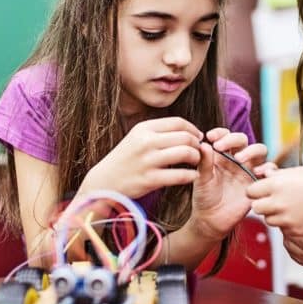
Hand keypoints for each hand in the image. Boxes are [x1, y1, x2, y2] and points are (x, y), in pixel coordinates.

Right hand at [81, 117, 202, 198]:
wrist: (104, 181)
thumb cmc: (126, 159)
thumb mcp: (137, 138)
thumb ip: (159, 132)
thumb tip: (188, 131)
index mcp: (144, 128)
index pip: (178, 122)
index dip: (193, 129)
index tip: (198, 137)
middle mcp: (146, 142)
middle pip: (185, 137)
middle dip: (197, 144)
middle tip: (198, 151)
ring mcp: (147, 161)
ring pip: (185, 153)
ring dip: (196, 158)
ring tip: (195, 163)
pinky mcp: (150, 179)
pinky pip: (180, 175)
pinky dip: (191, 175)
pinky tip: (192, 176)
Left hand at [187, 128, 267, 239]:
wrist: (212, 220)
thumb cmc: (204, 197)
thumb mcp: (201, 179)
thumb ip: (204, 162)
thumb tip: (204, 144)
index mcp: (222, 155)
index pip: (225, 135)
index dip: (221, 133)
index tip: (211, 136)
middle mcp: (237, 159)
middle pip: (243, 140)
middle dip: (234, 139)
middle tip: (221, 147)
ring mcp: (249, 170)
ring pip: (260, 151)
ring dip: (252, 150)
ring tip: (239, 159)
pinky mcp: (258, 182)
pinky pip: (270, 171)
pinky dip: (267, 168)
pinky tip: (257, 173)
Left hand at [246, 165, 302, 234]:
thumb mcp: (298, 171)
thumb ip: (278, 175)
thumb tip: (264, 174)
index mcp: (276, 184)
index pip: (250, 191)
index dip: (257, 190)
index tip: (264, 189)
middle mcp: (278, 202)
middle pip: (256, 207)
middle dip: (262, 203)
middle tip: (274, 199)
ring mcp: (287, 219)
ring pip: (268, 220)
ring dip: (275, 214)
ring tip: (290, 206)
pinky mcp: (296, 231)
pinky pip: (283, 229)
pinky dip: (288, 223)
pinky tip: (300, 214)